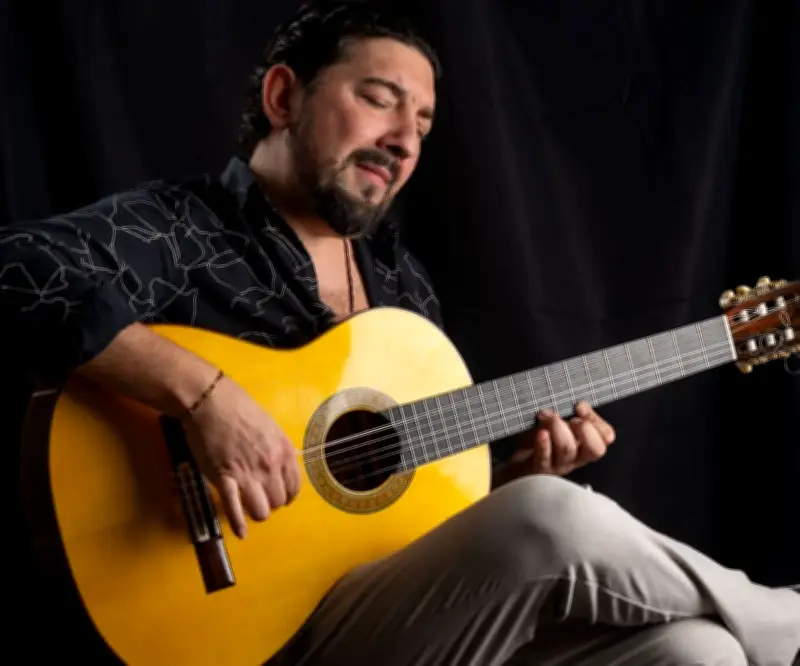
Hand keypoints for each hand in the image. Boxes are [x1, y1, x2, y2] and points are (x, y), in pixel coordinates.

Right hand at [180, 375, 300, 538]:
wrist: (210, 400)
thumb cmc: (238, 407)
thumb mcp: (269, 426)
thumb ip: (276, 448)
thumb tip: (279, 464)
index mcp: (283, 451)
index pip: (294, 487)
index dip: (287, 495)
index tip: (279, 497)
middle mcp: (270, 466)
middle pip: (277, 501)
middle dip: (270, 503)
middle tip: (260, 498)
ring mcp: (247, 474)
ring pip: (261, 511)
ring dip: (256, 512)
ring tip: (249, 507)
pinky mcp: (224, 479)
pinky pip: (234, 509)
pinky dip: (238, 524)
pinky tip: (240, 532)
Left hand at [509, 401, 615, 476]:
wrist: (518, 464)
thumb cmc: (540, 441)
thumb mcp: (558, 425)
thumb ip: (570, 415)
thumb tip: (580, 406)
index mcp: (584, 446)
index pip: (606, 437)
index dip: (598, 421)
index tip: (579, 407)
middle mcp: (576, 458)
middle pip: (595, 449)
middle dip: (585, 429)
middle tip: (571, 419)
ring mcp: (558, 466)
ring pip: (568, 450)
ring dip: (559, 429)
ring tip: (547, 417)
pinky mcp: (539, 468)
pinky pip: (545, 458)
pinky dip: (544, 444)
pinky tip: (541, 433)